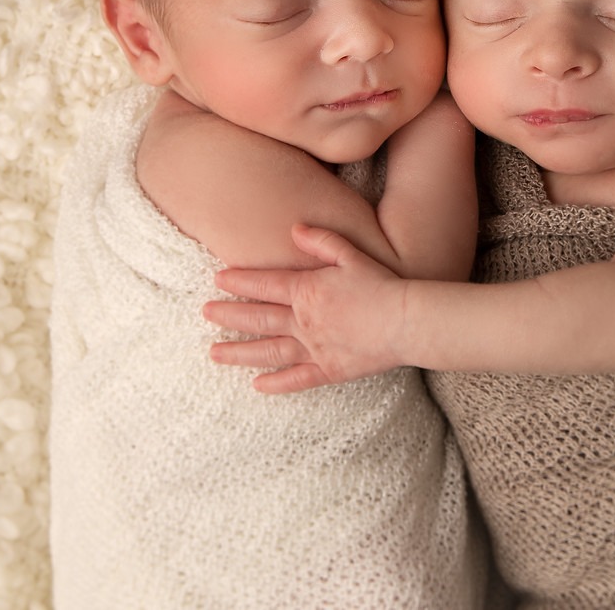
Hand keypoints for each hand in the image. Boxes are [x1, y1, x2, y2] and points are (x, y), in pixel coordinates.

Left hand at [204, 224, 409, 393]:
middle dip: (228, 315)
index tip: (218, 280)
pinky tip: (257, 386)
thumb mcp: (352, 254)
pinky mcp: (329, 370)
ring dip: (239, 352)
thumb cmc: (382, 285)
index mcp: (307, 291)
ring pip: (268, 351)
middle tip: (206, 313)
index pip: (264, 284)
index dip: (239, 281)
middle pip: (258, 318)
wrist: (408, 321)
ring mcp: (314, 348)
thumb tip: (294, 229)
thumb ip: (321, 241)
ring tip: (214, 353)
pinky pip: (296, 379)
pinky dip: (276, 384)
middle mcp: (304, 321)